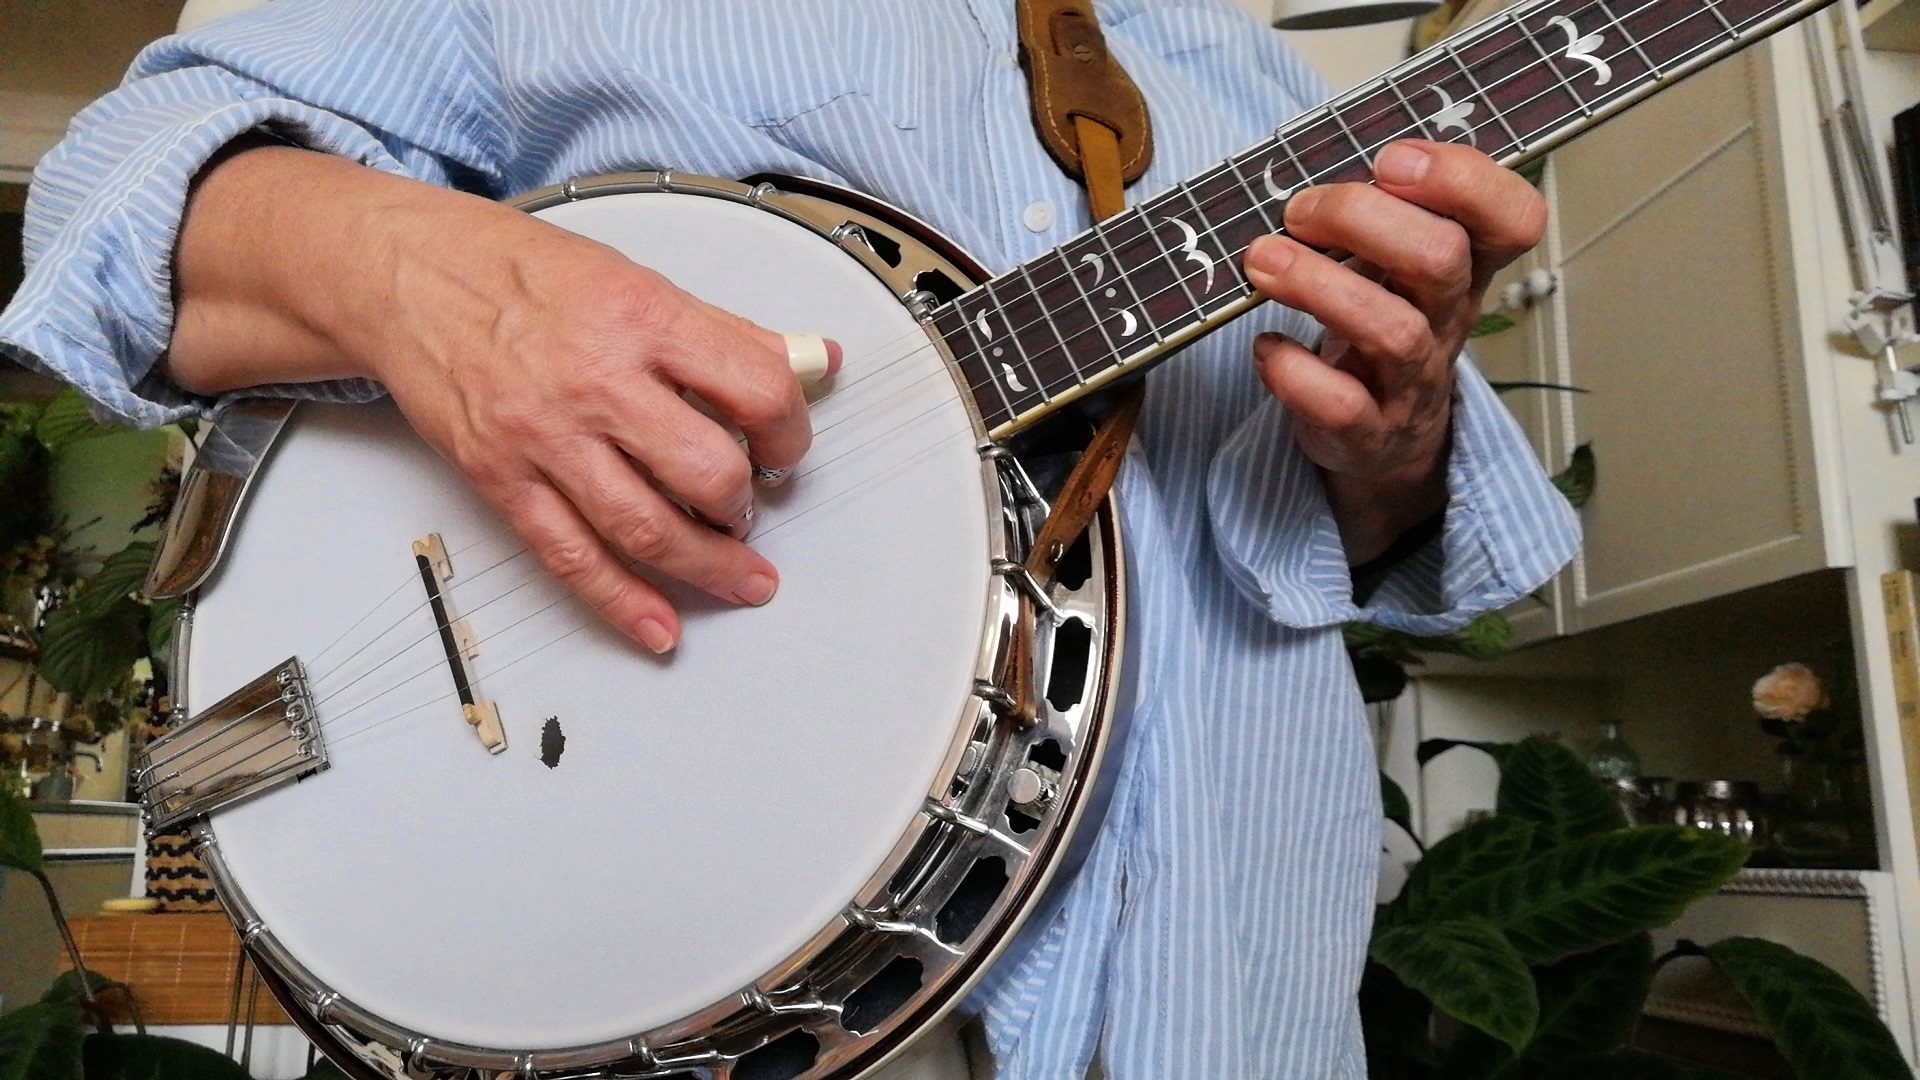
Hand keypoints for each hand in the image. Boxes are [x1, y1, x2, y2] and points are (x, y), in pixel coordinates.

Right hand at [169, 147, 833, 652]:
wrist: (407, 276)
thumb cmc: (519, 271)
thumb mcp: (637, 278)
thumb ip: (728, 331)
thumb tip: (815, 360)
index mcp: (643, 320)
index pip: (756, 389)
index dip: (791, 431)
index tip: (788, 447)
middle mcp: (597, 382)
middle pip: (709, 472)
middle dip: (747, 506)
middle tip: (753, 509)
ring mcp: (546, 438)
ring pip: (648, 529)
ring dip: (709, 568)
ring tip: (741, 578)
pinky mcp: (502, 480)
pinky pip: (572, 559)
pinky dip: (624, 604)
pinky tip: (661, 627)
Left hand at [1242, 140, 1544, 563]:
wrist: (1381, 439)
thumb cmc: (1380, 324)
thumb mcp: (1396, 262)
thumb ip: (1378, 208)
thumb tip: (1312, 154)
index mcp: (1466, 267)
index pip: (1514, 218)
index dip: (1463, 180)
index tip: (1390, 160)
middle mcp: (1448, 320)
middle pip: (1442, 259)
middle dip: (1363, 218)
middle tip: (1299, 211)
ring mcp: (1412, 381)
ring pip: (1393, 331)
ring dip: (1318, 285)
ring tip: (1262, 261)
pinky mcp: (1368, 432)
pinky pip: (1342, 406)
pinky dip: (1296, 373)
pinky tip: (1267, 346)